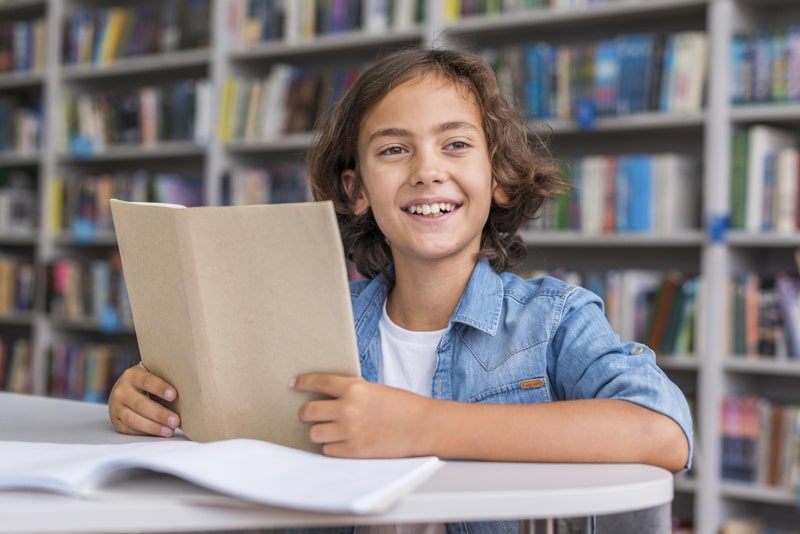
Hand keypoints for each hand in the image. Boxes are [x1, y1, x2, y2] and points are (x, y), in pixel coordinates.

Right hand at [108, 363, 179, 436]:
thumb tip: (190, 386)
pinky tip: (159, 433)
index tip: (174, 395)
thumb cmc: (147, 382)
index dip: (160, 388)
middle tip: (176, 420)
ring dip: (153, 426)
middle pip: (140, 404)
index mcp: (132, 375)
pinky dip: (146, 432)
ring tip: (170, 431)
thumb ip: (165, 377)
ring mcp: (116, 407)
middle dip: (159, 414)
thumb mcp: (153, 374)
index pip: (146, 381)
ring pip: (133, 419)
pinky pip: (130, 429)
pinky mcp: (116, 421)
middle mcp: (121, 390)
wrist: (125, 389)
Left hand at [291, 374, 432, 457]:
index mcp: (355, 388)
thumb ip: (351, 392)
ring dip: (319, 432)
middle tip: (309, 414)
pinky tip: (341, 442)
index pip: (318, 382)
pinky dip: (331, 447)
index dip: (303, 383)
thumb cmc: (402, 407)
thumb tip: (327, 398)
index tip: (294, 384)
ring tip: (328, 430)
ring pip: (314, 433)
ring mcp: (350, 431)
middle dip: (306, 413)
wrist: (423, 427)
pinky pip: (328, 451)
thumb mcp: (374, 390)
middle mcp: (348, 408)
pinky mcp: (354, 451)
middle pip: (309, 411)